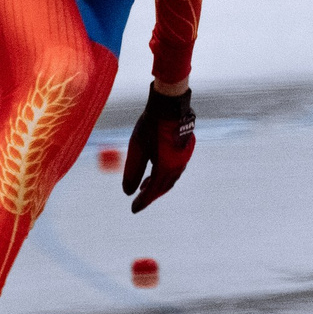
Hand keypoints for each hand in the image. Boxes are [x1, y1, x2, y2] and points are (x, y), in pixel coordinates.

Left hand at [123, 86, 194, 210]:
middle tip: (139, 200)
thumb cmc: (151, 124)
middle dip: (151, 194)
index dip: (143, 201)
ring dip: (158, 184)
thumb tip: (127, 192)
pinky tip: (157, 168)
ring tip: (145, 186)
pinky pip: (175, 167)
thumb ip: (133, 171)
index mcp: (167, 167)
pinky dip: (164, 173)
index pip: (153, 191)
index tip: (133, 210)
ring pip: (170, 177)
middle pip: (164, 186)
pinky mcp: (185, 148)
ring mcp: (184, 156)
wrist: (170, 103)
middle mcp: (178, 165)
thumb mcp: (137, 148)